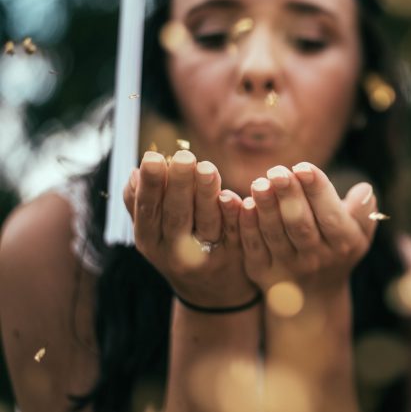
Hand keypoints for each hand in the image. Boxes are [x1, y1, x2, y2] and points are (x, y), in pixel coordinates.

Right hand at [123, 150, 256, 307]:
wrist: (214, 296)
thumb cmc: (179, 252)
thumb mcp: (154, 235)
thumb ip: (142, 206)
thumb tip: (135, 172)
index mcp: (151, 242)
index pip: (148, 211)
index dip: (150, 186)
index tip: (153, 157)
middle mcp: (176, 253)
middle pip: (176, 216)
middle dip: (178, 185)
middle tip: (183, 156)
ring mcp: (207, 256)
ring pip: (206, 222)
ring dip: (205, 194)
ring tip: (206, 167)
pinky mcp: (235, 256)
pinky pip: (233, 232)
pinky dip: (233, 214)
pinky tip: (232, 195)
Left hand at [238, 162, 377, 292]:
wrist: (314, 297)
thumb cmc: (338, 250)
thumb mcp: (359, 234)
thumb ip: (363, 212)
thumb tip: (365, 189)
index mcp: (343, 244)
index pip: (331, 216)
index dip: (317, 191)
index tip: (304, 167)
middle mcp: (317, 258)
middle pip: (301, 224)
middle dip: (289, 195)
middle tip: (277, 171)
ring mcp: (288, 267)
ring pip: (275, 234)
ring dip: (266, 208)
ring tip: (260, 182)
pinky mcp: (263, 273)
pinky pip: (254, 248)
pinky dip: (248, 226)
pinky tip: (243, 204)